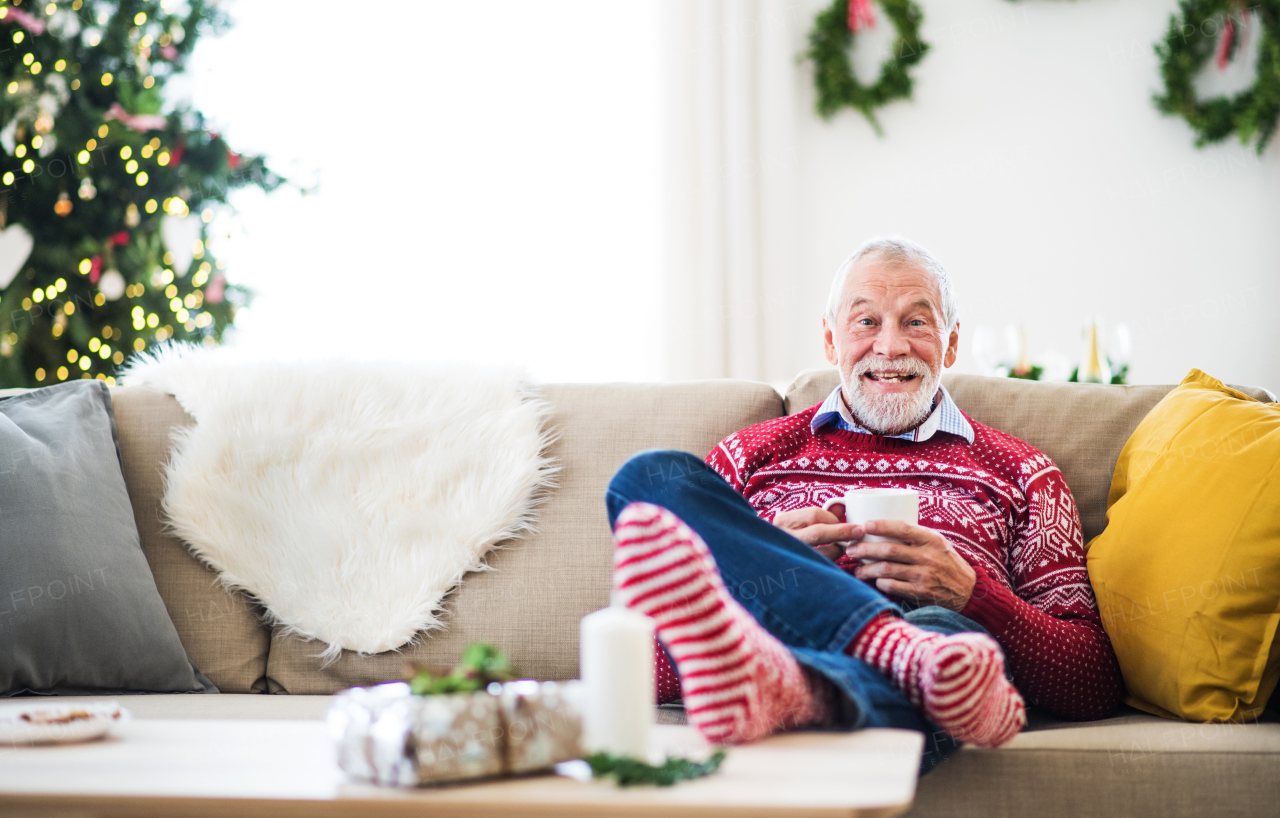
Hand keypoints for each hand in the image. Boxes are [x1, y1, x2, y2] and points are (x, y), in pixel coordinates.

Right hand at [772, 507, 864, 561]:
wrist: (765, 561)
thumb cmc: (787, 538)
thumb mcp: (798, 522)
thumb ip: (820, 515)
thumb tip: (841, 508)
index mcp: (782, 522)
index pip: (813, 515)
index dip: (834, 518)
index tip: (846, 522)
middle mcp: (782, 538)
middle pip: (817, 533)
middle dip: (841, 532)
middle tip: (859, 532)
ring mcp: (786, 556)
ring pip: (819, 554)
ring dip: (836, 551)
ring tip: (842, 549)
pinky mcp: (793, 574)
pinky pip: (818, 568)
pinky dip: (829, 564)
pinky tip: (832, 562)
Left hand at [846, 520, 976, 611]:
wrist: (968, 591)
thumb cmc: (947, 562)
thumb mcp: (938, 543)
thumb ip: (916, 536)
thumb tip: (881, 526)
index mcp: (932, 539)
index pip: (902, 528)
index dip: (881, 525)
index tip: (864, 525)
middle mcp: (928, 556)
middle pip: (888, 550)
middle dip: (864, 549)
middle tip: (850, 549)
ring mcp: (924, 576)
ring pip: (886, 569)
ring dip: (867, 569)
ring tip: (858, 568)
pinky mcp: (920, 593)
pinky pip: (892, 586)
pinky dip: (880, 583)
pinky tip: (874, 581)